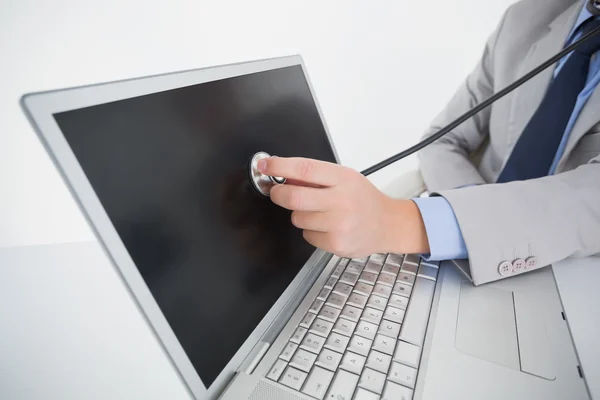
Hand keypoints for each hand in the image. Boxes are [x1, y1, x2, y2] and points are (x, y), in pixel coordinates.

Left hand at [257, 157, 429, 256]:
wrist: (388, 225)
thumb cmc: (363, 199)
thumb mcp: (344, 178)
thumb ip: (315, 177)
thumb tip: (282, 175)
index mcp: (343, 178)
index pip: (304, 169)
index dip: (280, 166)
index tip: (265, 165)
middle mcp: (342, 201)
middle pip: (293, 197)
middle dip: (279, 194)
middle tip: (279, 193)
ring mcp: (339, 224)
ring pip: (297, 218)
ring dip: (301, 214)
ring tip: (321, 213)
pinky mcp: (336, 244)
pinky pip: (307, 235)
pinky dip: (311, 231)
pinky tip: (328, 227)